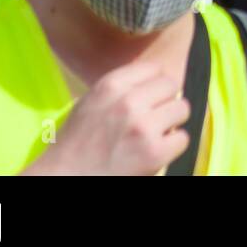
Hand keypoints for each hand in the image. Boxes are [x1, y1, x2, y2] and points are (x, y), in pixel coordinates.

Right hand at [25, 62, 189, 175]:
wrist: (64, 178)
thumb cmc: (76, 144)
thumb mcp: (92, 102)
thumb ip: (122, 88)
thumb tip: (157, 78)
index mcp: (111, 85)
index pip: (155, 68)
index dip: (155, 84)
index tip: (151, 97)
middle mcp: (129, 101)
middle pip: (172, 85)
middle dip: (166, 102)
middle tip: (153, 118)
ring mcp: (144, 126)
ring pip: (183, 109)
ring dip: (172, 123)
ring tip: (154, 134)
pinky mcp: (154, 152)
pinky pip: (183, 138)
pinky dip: (173, 147)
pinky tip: (155, 151)